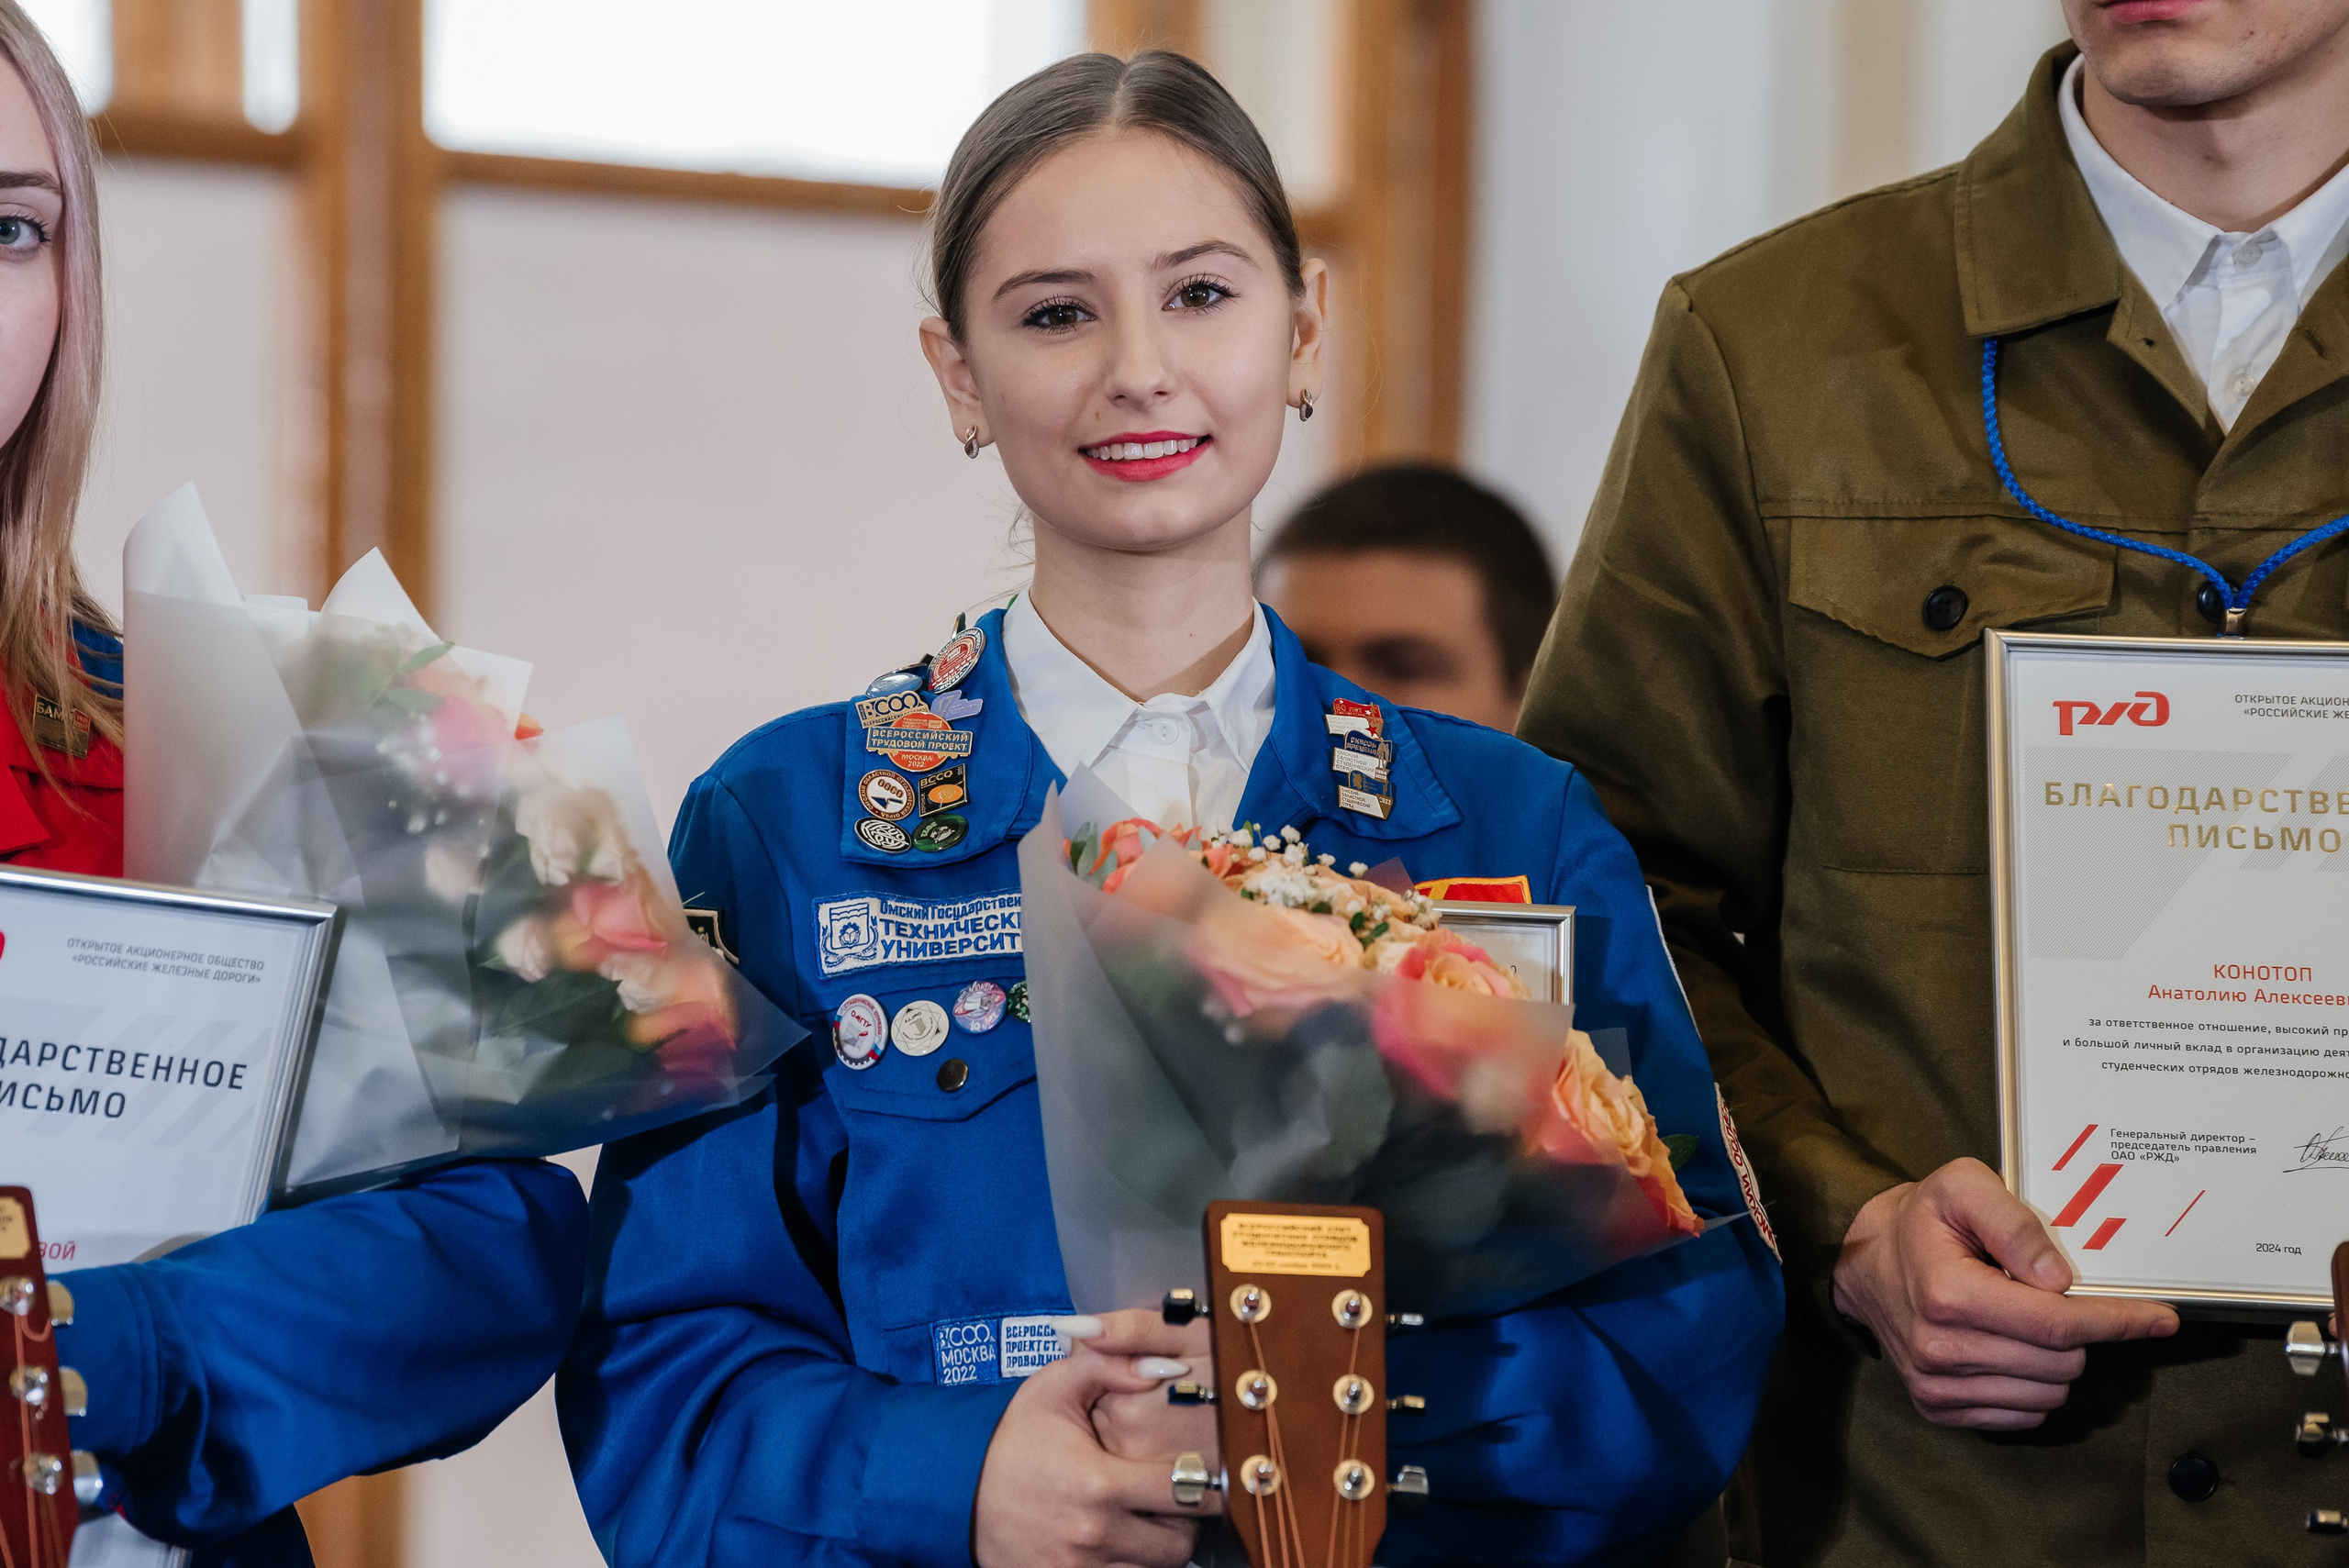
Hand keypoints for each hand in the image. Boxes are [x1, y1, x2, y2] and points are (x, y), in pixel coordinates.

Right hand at [972, 1314, 1222, 1567]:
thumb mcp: (1053, 1388)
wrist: (956, 1490)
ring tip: (1146, 1519)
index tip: (1201, 1469)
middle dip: (1184, 1519)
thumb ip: (1110, 1366)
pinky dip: (1131, 1565)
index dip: (1201, 1480)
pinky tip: (1121, 1541)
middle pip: (1179, 1542)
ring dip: (1159, 1547)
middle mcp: (1093, 1535)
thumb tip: (1165, 1366)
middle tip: (1172, 1497)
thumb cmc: (1010, 1440)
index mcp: (1098, 1484)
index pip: (1185, 1491)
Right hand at [1832, 1157, 2177, 1429]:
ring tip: (2028, 1323)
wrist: (1863, 1262)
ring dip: (2057, 1362)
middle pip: (2061, 1363)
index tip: (2160, 1318)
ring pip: (2047, 1395)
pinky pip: (2021, 1416)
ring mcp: (1936, 1385)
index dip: (2118, 1322)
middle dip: (2080, 1333)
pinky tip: (2013, 1351)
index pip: (2057, 1325)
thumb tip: (2061, 1279)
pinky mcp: (1936, 1407)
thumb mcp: (1963, 1186)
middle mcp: (1940, 1349)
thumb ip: (2015, 1222)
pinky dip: (2033, 1387)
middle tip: (2061, 1301)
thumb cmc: (1922, 1220)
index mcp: (1949, 1295)